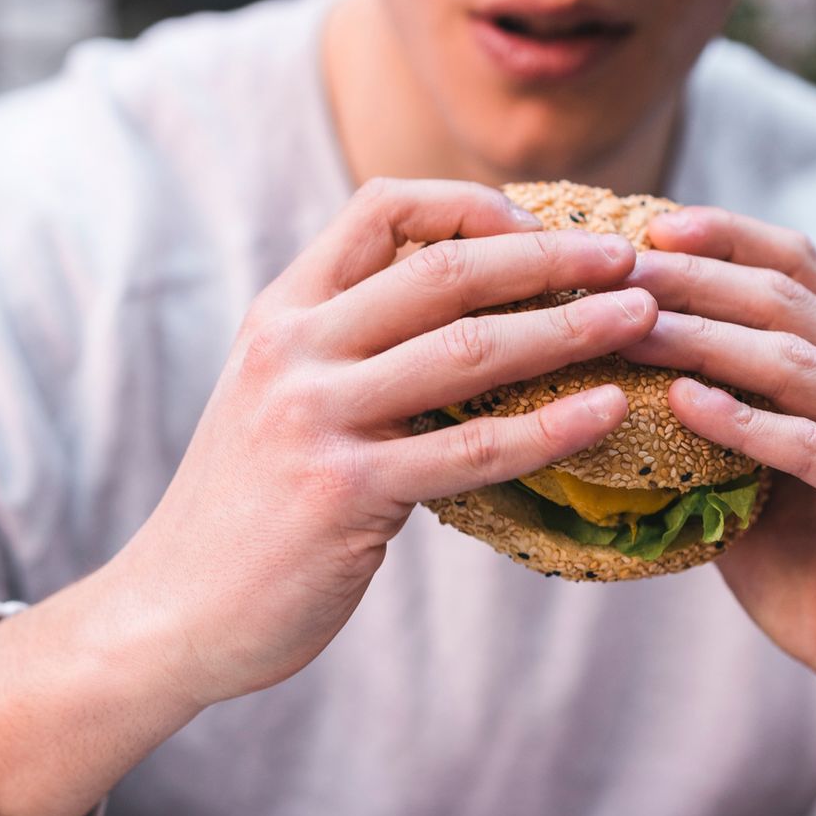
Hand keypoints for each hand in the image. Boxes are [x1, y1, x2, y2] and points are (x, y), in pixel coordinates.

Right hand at [110, 178, 655, 708]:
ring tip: (643, 320)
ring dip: (571, 329)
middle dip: (551, 257)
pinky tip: (607, 413)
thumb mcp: (273, 401)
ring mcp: (316, 419)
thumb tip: (455, 324)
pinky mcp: (346, 494)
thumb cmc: (242, 510)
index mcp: (280, 315)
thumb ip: (345, 352)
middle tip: (631, 258)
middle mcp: (294, 351)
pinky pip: (473, 450)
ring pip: (471, 350)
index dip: (471, 204)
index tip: (539, 227)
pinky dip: (552, 427)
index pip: (380, 208)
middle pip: (445, 270)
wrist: (172, 611)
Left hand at [618, 207, 815, 745]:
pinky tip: (680, 402)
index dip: (725, 240)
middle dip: (694, 280)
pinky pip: (814, 447)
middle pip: (788, 304)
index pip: (796, 273)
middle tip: (612, 268)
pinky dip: (743, 422)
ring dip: (703, 339)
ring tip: (626, 324)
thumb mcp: (751, 493)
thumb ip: (712, 437)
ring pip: (796, 365)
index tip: (646, 229)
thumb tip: (609, 393)